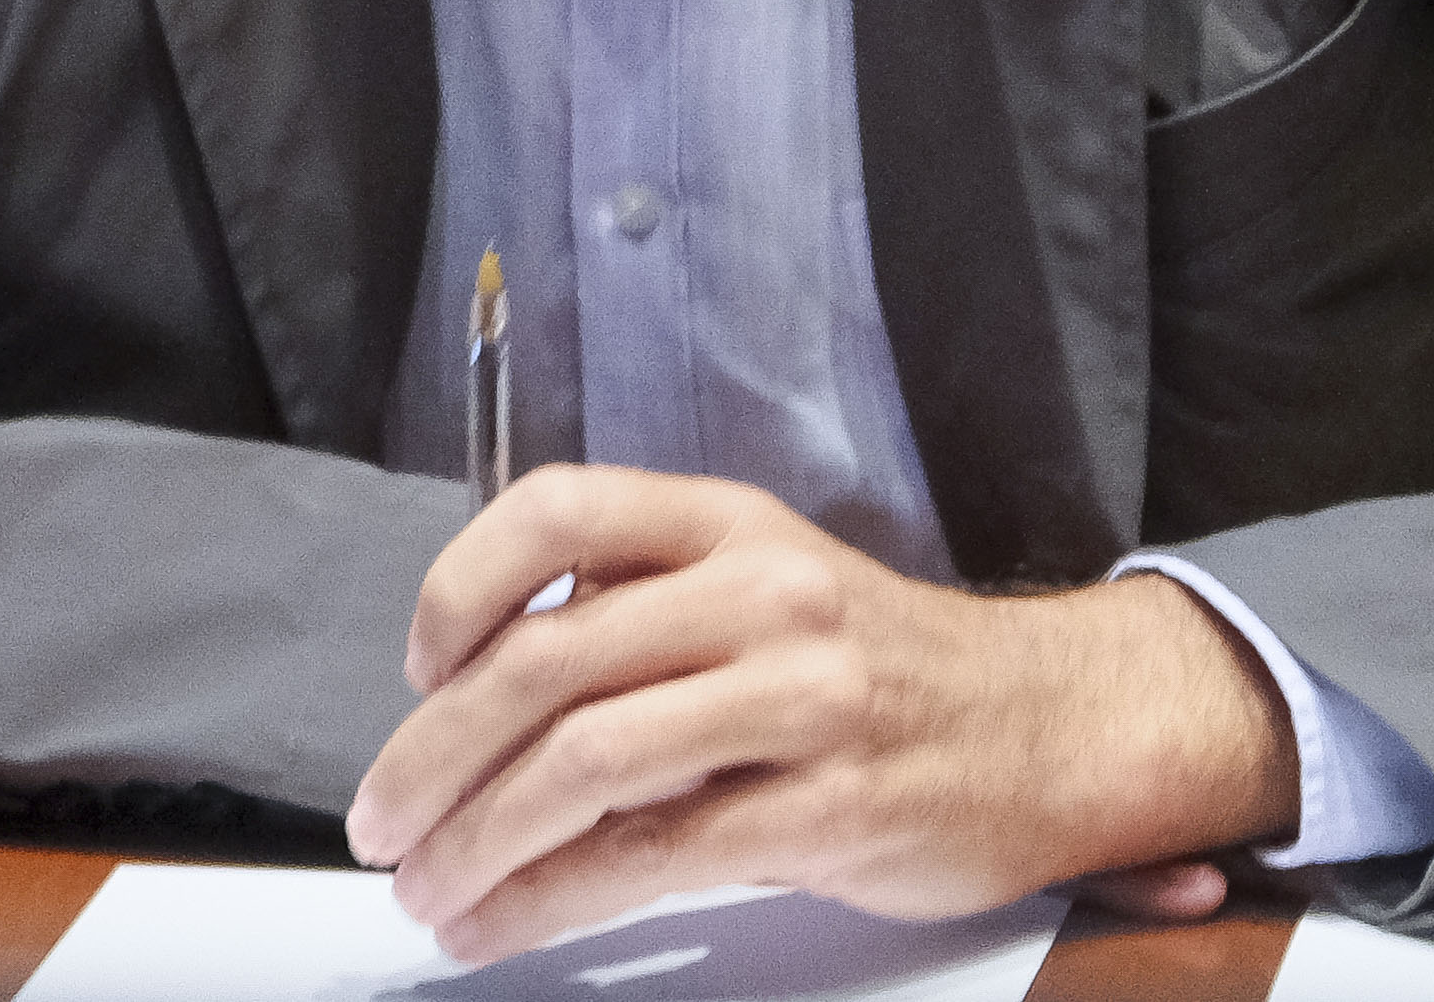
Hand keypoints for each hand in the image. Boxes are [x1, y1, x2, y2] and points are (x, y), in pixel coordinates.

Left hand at [342, 468, 1295, 958]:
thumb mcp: (768, 592)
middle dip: (434, 755)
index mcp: (731, 525)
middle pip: (547, 661)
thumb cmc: (882, 669)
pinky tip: (501, 924)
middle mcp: (762, 594)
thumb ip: (642, 620)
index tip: (420, 667)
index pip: (559, 509)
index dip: (463, 584)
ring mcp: (800, 702)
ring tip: (427, 891)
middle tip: (379, 820)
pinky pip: (652, 856)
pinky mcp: (826, 811)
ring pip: (586, 762)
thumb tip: (479, 698)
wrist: (1054, 728)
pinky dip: (550, 898)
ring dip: (476, 841)